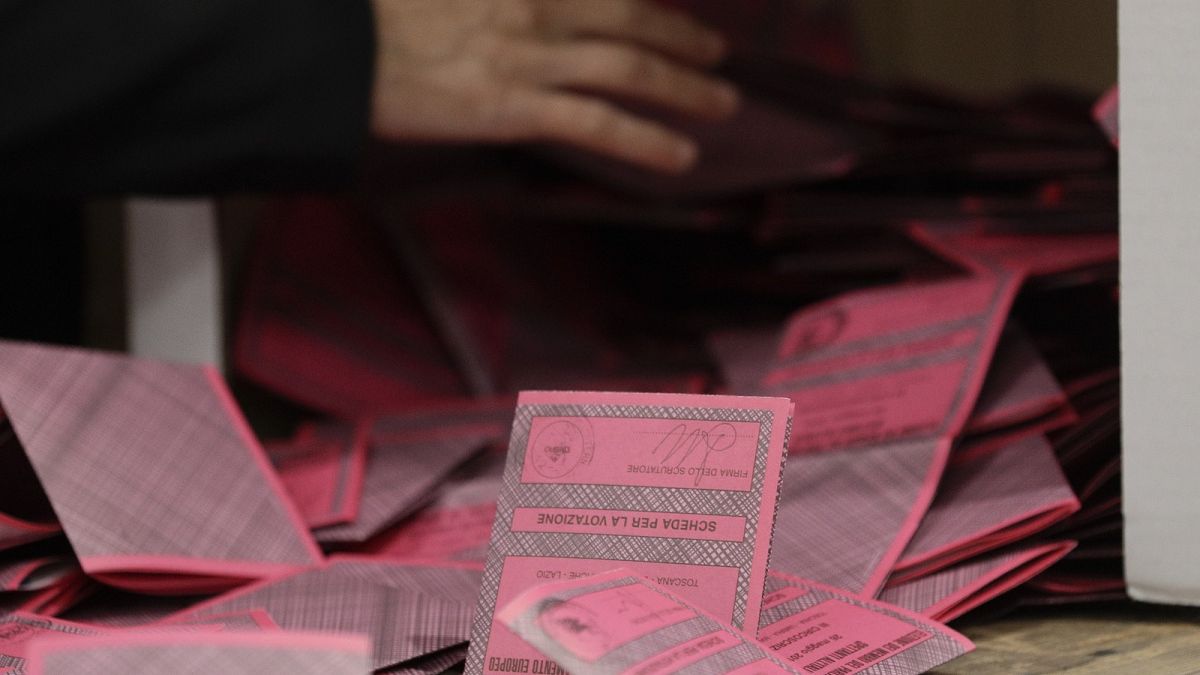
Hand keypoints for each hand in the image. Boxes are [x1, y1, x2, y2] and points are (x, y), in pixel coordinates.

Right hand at [368, 0, 738, 173]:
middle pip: (631, 17)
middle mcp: (538, 6)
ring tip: (721, 102)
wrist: (336, 48)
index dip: (647, 0)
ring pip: (630, 68)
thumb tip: (528, 14)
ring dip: (685, 86)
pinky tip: (679, 155)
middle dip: (682, 36)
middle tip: (716, 51)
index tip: (671, 8)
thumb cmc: (377, 14)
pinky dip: (646, 139)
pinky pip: (599, 124)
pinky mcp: (516, 106)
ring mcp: (531, 56)